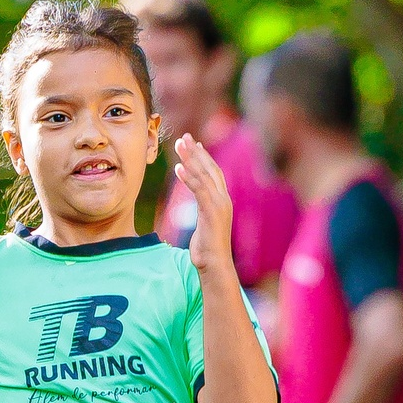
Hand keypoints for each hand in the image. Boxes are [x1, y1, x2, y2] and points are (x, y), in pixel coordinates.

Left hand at [174, 133, 233, 274]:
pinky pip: (198, 190)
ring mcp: (219, 205)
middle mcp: (223, 200)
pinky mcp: (211, 212)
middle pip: (209, 169)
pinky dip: (188, 178)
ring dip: (190, 159)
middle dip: (196, 152)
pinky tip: (178, 168)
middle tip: (184, 137)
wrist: (215, 266)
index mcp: (222, 202)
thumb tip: (199, 216)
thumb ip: (203, 216)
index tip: (194, 145)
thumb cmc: (207, 252)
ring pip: (204, 175)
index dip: (204, 158)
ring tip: (178, 145)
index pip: (214, 174)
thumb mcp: (205, 228)